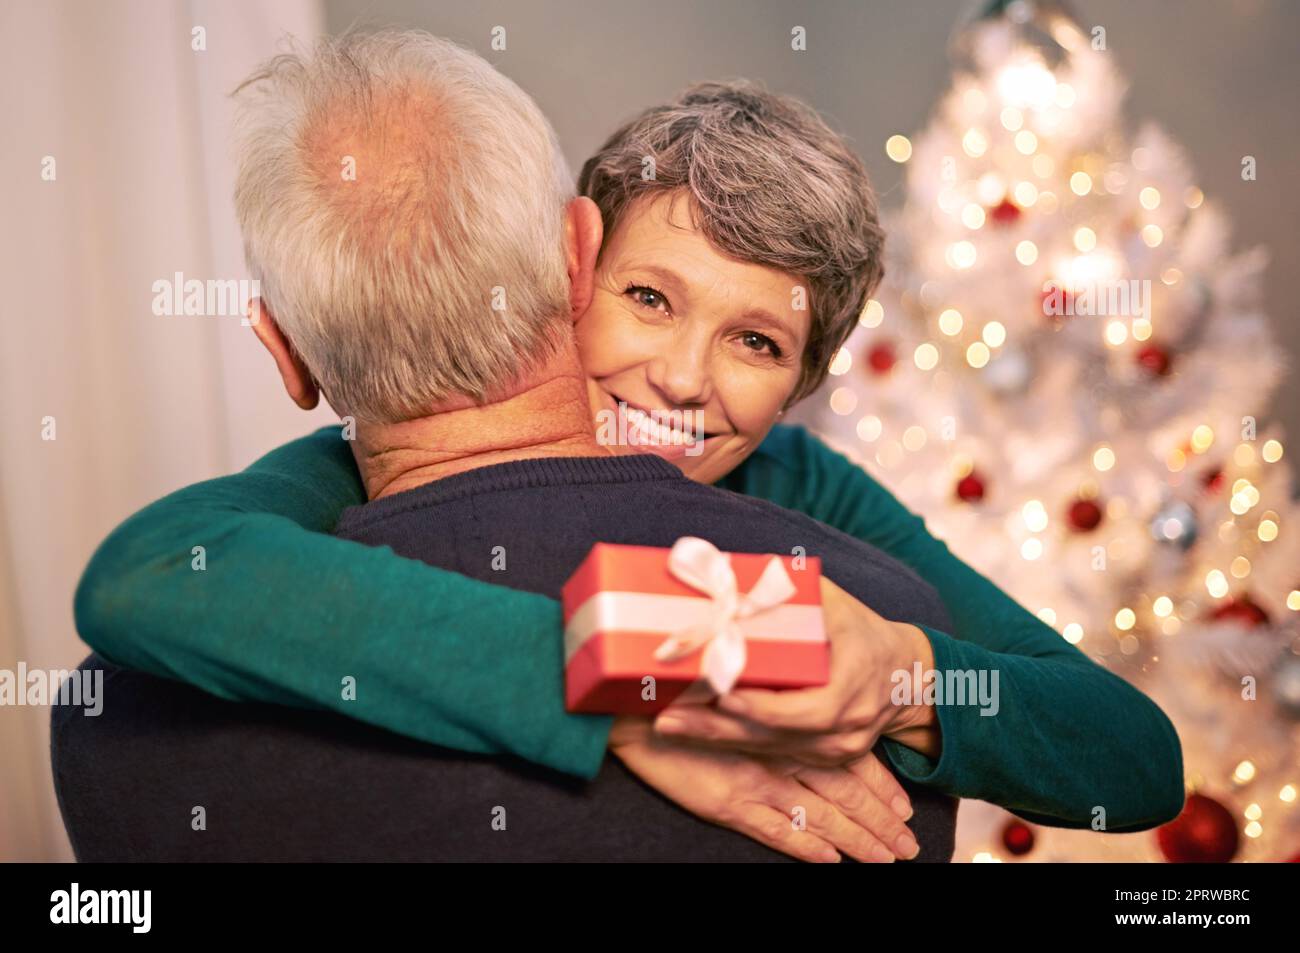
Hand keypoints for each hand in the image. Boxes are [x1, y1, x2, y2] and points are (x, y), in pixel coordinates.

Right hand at [609, 717, 919, 862]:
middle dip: (880, 820)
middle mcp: (779, 753)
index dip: (878, 783)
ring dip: (857, 840)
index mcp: (785, 725)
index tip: (904, 805)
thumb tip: (801, 709)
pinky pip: (778, 831)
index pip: (844, 757)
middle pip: (844, 793)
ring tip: (886, 859)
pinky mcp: (730, 803)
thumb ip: (771, 702)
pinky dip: (806, 846)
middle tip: (909, 844)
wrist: (637, 709)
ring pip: (821, 817)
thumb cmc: (684, 690)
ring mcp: (757, 781)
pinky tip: (830, 860)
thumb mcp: (739, 688)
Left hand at [651, 577, 939, 765]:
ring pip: (771, 749)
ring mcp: (839, 747)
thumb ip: (788, 592)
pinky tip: (698, 733)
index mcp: (855, 680)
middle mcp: (849, 723)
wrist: (908, 676)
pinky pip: (777, 754)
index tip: (720, 695)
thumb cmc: (862, 630)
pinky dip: (737, 742)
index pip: (807, 706)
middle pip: (776, 735)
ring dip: (717, 739)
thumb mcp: (834, 603)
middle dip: (718, 728)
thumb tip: (731, 576)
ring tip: (670, 725)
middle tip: (668, 718)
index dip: (761, 706)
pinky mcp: (827, 757)